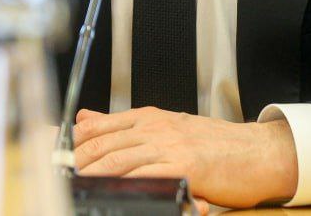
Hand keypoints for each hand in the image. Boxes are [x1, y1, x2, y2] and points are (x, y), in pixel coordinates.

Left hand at [72, 107, 297, 209]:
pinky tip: (113, 191)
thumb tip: (85, 120)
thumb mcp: (166, 129)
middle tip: (55, 178)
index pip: (98, 128)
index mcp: (148, 118)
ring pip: (119, 159)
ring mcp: (169, 145)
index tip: (53, 160)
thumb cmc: (215, 146)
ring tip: (73, 187)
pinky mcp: (185, 165)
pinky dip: (126, 183)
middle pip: (102, 144)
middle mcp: (155, 128)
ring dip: (92, 175)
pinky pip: (147, 175)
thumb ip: (125, 127)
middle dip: (75, 163)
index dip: (72, 145)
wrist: (257, 152)